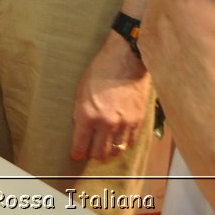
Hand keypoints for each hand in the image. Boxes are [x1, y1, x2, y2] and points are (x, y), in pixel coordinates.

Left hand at [70, 33, 151, 162]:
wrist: (126, 60)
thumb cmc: (100, 71)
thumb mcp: (81, 90)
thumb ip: (80, 112)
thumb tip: (80, 129)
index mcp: (87, 114)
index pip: (80, 146)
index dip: (77, 152)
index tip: (77, 154)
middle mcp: (105, 123)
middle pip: (99, 153)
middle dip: (93, 154)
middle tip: (91, 150)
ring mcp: (123, 124)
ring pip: (115, 151)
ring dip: (109, 151)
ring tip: (106, 147)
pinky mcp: (137, 121)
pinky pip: (130, 142)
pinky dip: (123, 143)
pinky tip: (119, 138)